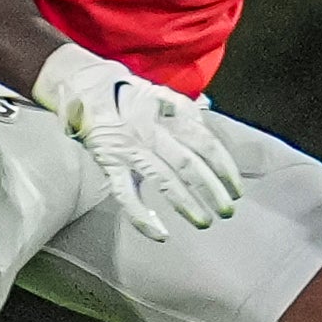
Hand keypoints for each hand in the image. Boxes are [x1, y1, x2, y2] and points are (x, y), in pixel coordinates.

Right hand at [33, 43, 244, 241]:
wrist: (84, 87)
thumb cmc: (127, 93)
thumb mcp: (160, 93)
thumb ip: (185, 110)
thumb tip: (207, 122)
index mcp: (167, 115)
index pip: (204, 142)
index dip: (224, 166)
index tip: (237, 187)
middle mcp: (151, 133)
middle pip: (188, 165)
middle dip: (212, 190)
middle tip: (227, 210)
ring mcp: (129, 150)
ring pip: (163, 181)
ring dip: (186, 204)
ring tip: (204, 222)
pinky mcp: (110, 164)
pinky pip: (126, 195)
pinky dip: (142, 217)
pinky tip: (160, 234)